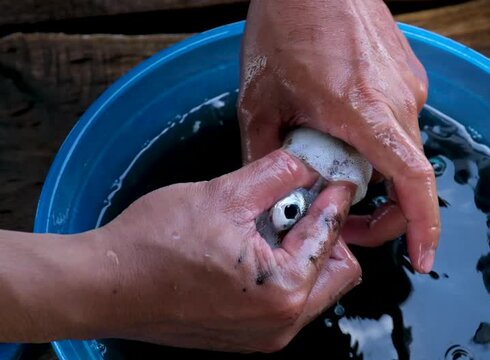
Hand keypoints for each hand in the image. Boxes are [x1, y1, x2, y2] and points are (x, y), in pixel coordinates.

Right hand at [84, 150, 359, 351]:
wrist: (103, 285)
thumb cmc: (151, 246)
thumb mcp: (223, 194)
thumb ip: (276, 174)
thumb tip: (307, 163)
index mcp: (283, 290)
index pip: (332, 237)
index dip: (335, 199)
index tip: (337, 179)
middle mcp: (280, 323)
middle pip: (338, 271)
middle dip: (327, 233)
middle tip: (300, 203)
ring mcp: (263, 336)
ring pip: (314, 288)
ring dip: (304, 251)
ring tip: (267, 223)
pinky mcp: (246, 337)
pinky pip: (286, 301)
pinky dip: (283, 271)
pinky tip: (253, 246)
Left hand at [238, 0, 438, 272]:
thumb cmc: (286, 24)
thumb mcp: (261, 99)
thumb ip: (265, 154)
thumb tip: (274, 193)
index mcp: (365, 111)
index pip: (413, 181)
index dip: (422, 226)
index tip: (423, 257)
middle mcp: (399, 100)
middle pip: (409, 177)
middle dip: (384, 210)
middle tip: (347, 219)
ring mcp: (409, 84)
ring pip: (404, 149)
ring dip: (378, 172)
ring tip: (334, 162)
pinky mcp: (408, 73)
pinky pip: (400, 121)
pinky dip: (379, 141)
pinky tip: (344, 128)